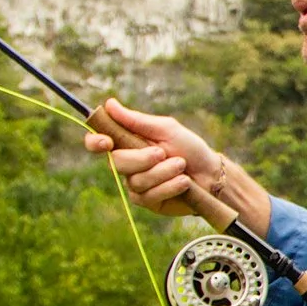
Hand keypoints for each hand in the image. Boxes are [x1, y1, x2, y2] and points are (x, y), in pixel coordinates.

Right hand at [83, 99, 223, 215]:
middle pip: (116, 163)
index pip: (99, 142)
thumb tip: (109, 103)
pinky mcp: (148, 201)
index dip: (95, 142)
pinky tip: (184, 182)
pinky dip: (168, 186)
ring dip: (163, 172)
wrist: (211, 174)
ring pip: (135, 180)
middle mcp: (128, 165)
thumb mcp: (166, 129)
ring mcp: (136, 185)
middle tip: (163, 153)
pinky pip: (148, 195)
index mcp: (128, 143)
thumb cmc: (189, 148)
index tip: (106, 142)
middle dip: (142, 158)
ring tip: (181, 165)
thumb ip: (137, 120)